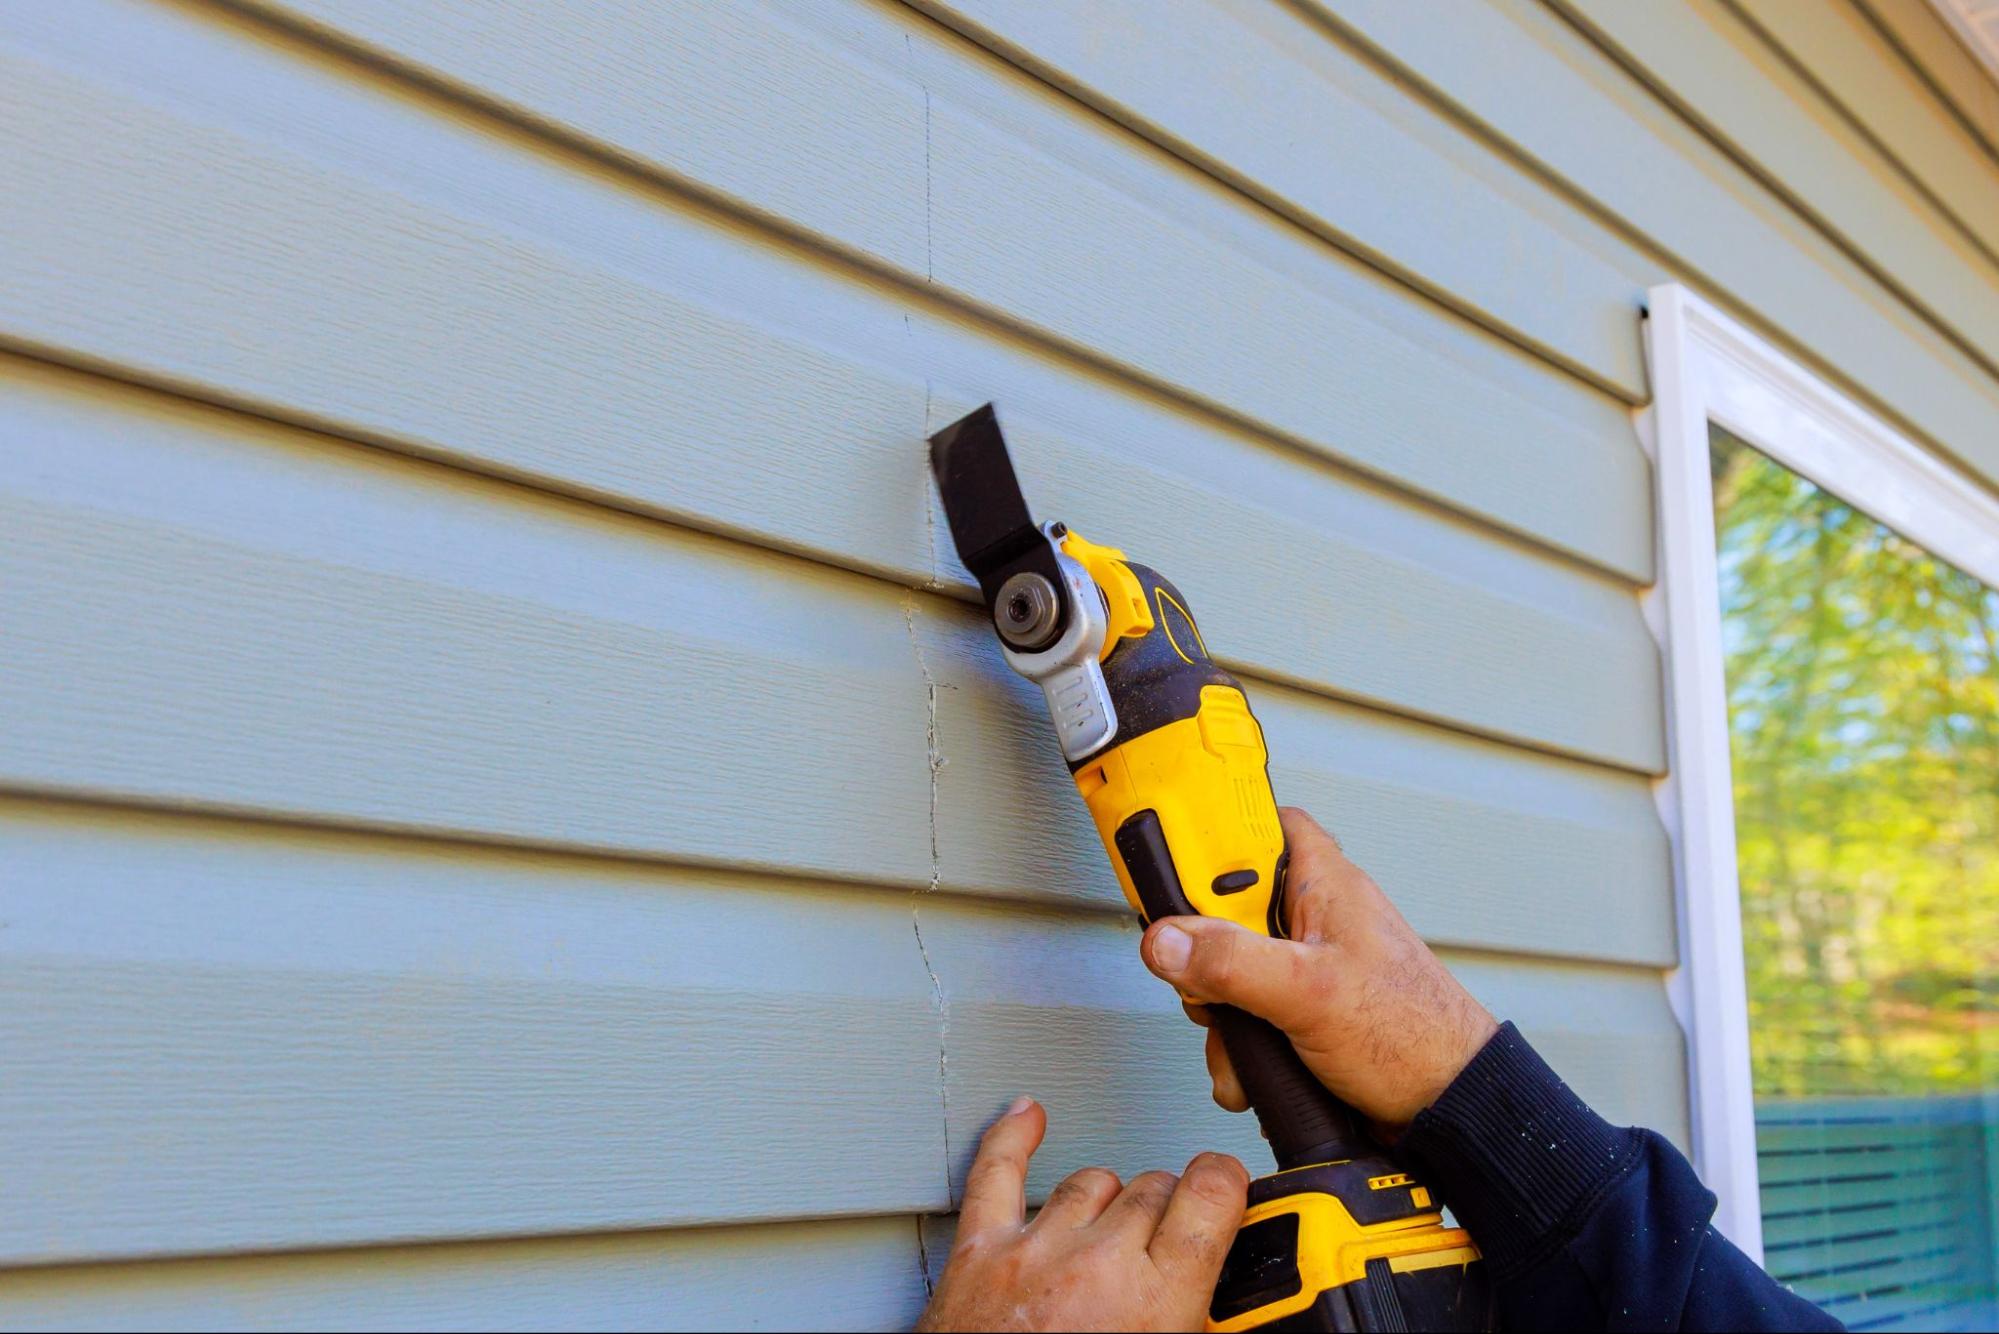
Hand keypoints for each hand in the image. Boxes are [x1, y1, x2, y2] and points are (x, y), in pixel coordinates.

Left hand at [916, 1096, 1247, 1331]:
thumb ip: (1204, 1329)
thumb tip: (1236, 1323)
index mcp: (1156, 1303)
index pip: (1211, 1195)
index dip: (1226, 1185)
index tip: (1230, 1190)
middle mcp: (1097, 1264)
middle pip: (1153, 1188)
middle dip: (1167, 1211)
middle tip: (1166, 1245)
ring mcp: (1034, 1252)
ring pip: (1093, 1180)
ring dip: (1110, 1200)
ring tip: (1111, 1237)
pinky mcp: (978, 1253)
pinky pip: (995, 1173)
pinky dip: (1011, 1138)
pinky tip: (1027, 1117)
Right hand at [1141, 807, 1496, 1130]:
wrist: (1449, 1106)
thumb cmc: (1415, 1036)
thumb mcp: (1308, 992)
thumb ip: (1232, 961)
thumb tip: (1167, 941)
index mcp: (1322, 883)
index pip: (1255, 825)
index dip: (1211, 837)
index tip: (1170, 868)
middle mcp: (1313, 916)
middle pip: (1225, 905)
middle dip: (1205, 953)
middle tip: (1209, 979)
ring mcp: (1306, 964)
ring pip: (1230, 966)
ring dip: (1223, 1011)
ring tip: (1242, 1040)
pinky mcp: (1303, 1008)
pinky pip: (1248, 1010)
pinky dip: (1242, 1043)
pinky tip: (1253, 1068)